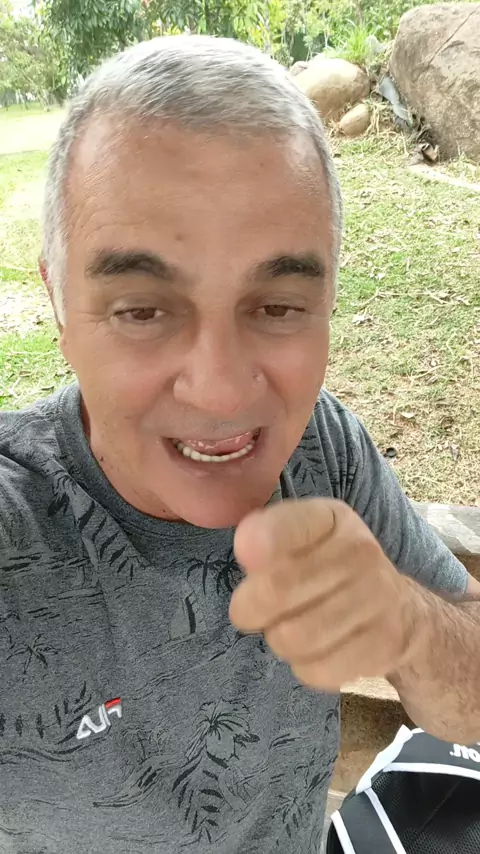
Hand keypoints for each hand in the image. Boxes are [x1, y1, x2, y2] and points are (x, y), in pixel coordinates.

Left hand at [229, 498, 418, 691]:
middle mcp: (361, 552)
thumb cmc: (331, 571)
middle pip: (277, 588)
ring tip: (288, 631)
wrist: (402, 612)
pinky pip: (317, 669)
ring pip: (293, 637)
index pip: (293, 524)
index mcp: (334, 519)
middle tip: (250, 612)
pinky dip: (305, 667)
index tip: (246, 556)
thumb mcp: (303, 541)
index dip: (261, 540)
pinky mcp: (385, 643)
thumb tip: (247, 547)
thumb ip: (267, 537)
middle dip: (248, 607)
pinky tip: (316, 652)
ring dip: (278, 640)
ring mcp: (378, 598)